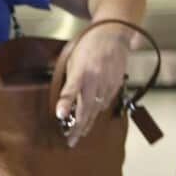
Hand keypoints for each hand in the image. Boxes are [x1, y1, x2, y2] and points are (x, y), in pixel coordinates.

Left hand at [54, 23, 133, 147]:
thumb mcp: (72, 60)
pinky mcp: (116, 86)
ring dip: (87, 124)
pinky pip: (105, 104)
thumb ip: (69, 80)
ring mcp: (107, 84)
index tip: (59, 116)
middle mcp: (95, 79)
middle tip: (70, 141)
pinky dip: (96, 113)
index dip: (65, 102)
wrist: (113, 34)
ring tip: (78, 135)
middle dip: (77, 127)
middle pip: (86, 108)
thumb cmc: (87, 46)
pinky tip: (90, 121)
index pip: (71, 89)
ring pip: (96, 110)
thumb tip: (64, 103)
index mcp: (81, 70)